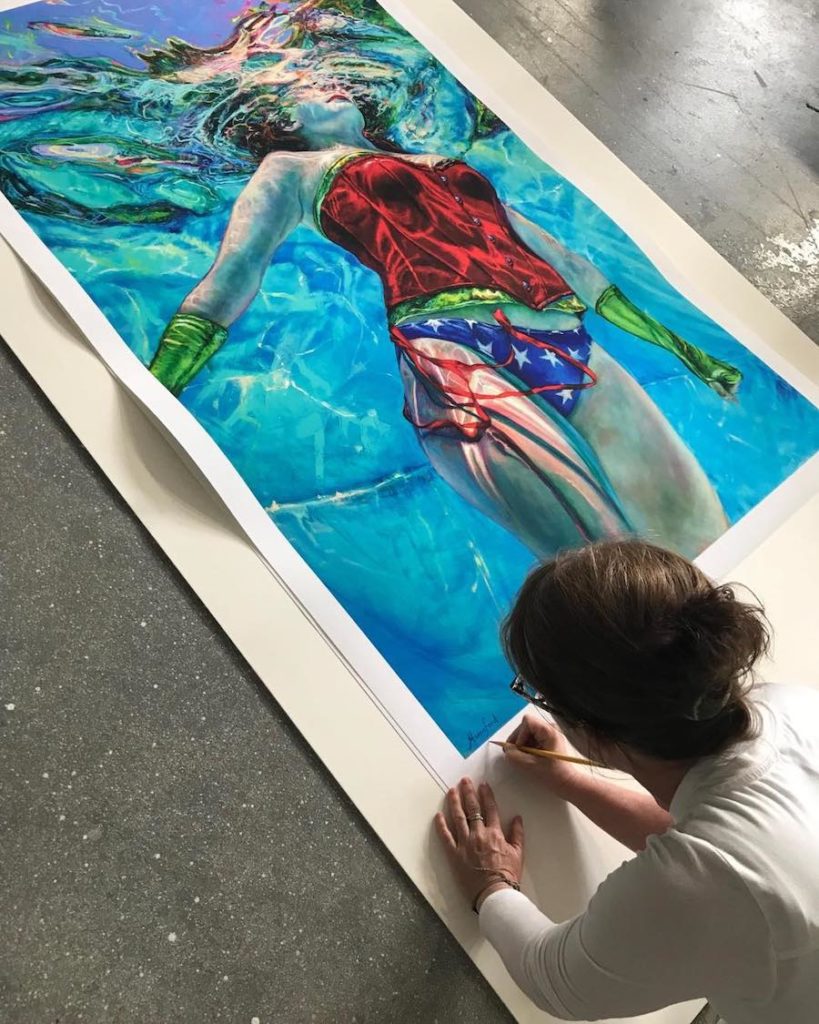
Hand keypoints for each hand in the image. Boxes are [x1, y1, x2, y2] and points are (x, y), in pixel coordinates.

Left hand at [434, 778, 523, 910]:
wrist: (494, 893)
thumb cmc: (507, 875)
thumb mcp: (518, 854)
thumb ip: (517, 834)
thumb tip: (517, 817)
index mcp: (494, 833)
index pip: (490, 809)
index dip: (486, 795)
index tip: (482, 784)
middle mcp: (478, 834)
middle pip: (472, 809)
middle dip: (468, 793)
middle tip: (464, 780)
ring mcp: (464, 844)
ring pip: (457, 818)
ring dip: (454, 803)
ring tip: (451, 791)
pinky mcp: (454, 854)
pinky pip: (446, 837)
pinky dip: (441, 825)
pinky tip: (438, 815)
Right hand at [505, 712, 581, 798]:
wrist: (568, 783)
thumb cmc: (554, 774)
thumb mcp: (531, 765)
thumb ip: (515, 756)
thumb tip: (507, 750)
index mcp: (549, 731)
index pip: (527, 722)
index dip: (519, 734)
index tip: (520, 748)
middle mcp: (550, 728)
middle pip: (526, 726)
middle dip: (520, 740)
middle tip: (518, 754)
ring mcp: (550, 734)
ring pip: (528, 733)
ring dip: (523, 745)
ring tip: (527, 757)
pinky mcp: (549, 740)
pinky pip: (533, 738)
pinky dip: (528, 747)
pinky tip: (532, 757)